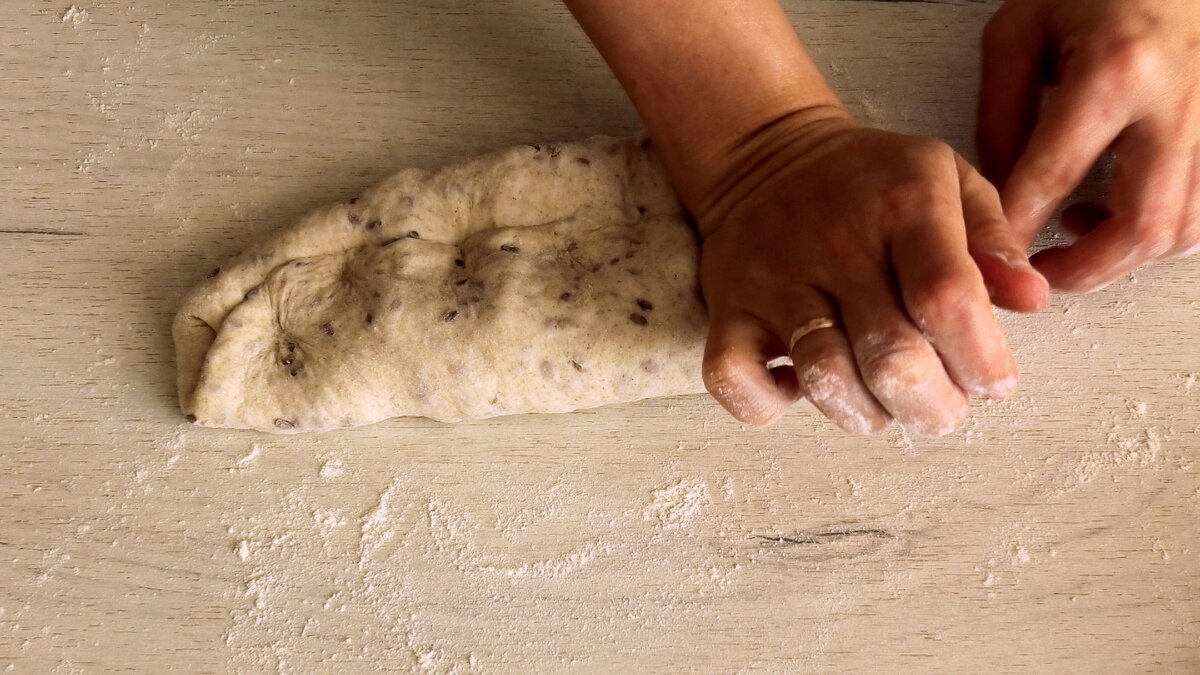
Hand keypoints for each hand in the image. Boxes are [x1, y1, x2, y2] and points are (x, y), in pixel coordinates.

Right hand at [695, 113, 1045, 433]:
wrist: (765, 155)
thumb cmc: (870, 183)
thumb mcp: (948, 180)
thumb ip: (994, 238)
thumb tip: (1031, 300)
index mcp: (903, 208)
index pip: (947, 296)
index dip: (981, 358)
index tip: (994, 382)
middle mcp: (837, 247)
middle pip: (891, 355)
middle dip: (933, 406)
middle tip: (942, 407)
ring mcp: (775, 281)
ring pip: (823, 376)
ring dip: (866, 414)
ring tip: (882, 404)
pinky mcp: (728, 309)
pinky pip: (734, 379)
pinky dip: (768, 404)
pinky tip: (799, 389)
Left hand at [979, 0, 1199, 294]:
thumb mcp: (1020, 33)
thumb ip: (1000, 114)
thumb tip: (998, 189)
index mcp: (1118, 71)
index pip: (1054, 176)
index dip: (1016, 228)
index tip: (991, 258)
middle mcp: (1180, 102)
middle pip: (1142, 224)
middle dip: (1084, 268)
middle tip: (1041, 271)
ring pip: (1185, 229)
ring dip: (1126, 254)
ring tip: (1078, 233)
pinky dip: (1166, 231)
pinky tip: (1129, 212)